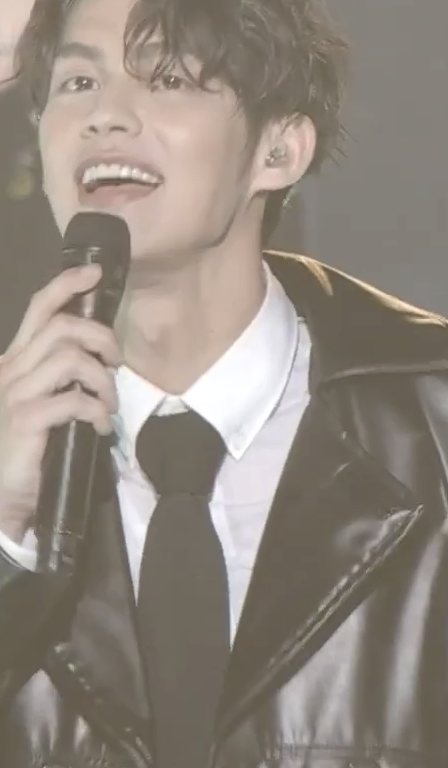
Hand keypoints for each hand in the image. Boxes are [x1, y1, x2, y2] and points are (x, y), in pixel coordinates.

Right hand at [0, 265, 120, 541]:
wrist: (2, 495)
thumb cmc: (29, 447)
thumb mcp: (46, 401)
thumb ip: (62, 376)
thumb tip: (100, 356)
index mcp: (15, 361)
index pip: (38, 309)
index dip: (66, 285)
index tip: (94, 272)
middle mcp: (9, 370)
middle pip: (62, 327)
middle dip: (101, 337)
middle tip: (115, 364)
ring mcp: (13, 394)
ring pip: (70, 358)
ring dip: (102, 380)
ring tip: (108, 404)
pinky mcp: (23, 420)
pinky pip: (73, 400)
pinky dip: (97, 410)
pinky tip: (102, 428)